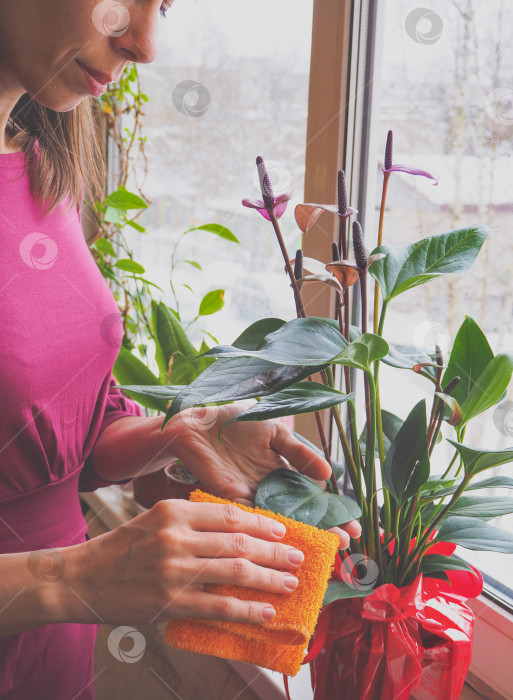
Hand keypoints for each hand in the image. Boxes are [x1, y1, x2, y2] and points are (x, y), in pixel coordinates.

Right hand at [72, 499, 307, 625]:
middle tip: (296, 557)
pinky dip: (246, 610)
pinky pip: (218, 606)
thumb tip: (239, 531)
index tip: (282, 531)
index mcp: (175, 511)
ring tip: (289, 583)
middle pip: (239, 542)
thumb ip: (193, 521)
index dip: (262, 524)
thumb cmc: (123, 547)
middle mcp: (177, 536)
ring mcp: (174, 569)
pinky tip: (265, 612)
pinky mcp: (171, 601)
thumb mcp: (155, 519)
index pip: (230, 514)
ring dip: (268, 579)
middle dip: (274, 551)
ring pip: (235, 572)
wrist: (83, 577)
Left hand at [166, 401, 361, 548]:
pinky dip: (270, 529)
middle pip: (303, 514)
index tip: (354, 527)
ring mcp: (252, 495)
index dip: (334, 512)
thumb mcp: (276, 432)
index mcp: (283, 471)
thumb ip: (299, 452)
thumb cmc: (236, 420)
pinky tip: (289, 541)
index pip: (314, 496)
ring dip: (302, 534)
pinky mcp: (231, 499)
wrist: (200, 420)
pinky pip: (253, 517)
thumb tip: (328, 475)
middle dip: (325, 529)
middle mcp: (270, 488)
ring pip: (282, 521)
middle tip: (345, 544)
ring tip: (326, 548)